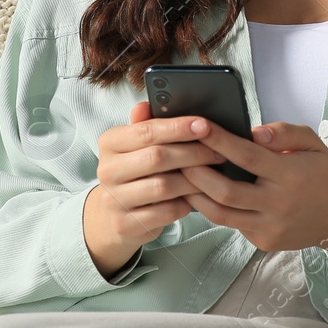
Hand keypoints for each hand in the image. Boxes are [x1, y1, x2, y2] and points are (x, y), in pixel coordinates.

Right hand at [84, 100, 228, 276]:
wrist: (113, 217)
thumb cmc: (135, 172)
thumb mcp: (136, 146)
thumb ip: (146, 125)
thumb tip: (147, 103)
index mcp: (110, 143)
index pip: (146, 130)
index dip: (178, 127)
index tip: (205, 124)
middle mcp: (107, 170)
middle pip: (157, 157)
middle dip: (193, 153)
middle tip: (219, 152)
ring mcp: (114, 199)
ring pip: (164, 186)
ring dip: (194, 181)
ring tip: (214, 175)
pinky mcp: (126, 224)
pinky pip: (165, 212)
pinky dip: (185, 204)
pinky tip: (197, 198)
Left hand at [179, 119, 327, 272]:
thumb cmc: (321, 173)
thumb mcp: (311, 143)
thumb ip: (283, 132)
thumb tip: (253, 132)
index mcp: (289, 174)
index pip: (247, 156)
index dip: (219, 141)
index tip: (198, 126)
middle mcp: (278, 204)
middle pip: (225, 191)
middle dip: (196, 173)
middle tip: (178, 155)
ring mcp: (269, 227)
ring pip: (221, 214)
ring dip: (196, 195)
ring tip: (181, 176)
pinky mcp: (263, 241)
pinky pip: (231, 224)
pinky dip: (213, 208)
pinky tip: (200, 194)